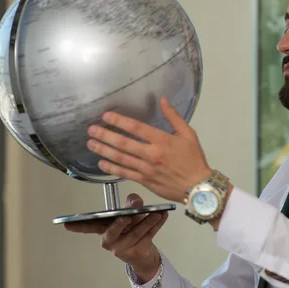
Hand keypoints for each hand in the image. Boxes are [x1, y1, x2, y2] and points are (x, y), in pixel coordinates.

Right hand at [63, 193, 167, 282]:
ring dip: (146, 222)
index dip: (78, 226)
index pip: (89, 226)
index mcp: (104, 229)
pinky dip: (157, 225)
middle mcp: (110, 240)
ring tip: (156, 213)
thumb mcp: (130, 212)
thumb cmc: (132, 227)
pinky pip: (148, 237)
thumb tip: (136, 201)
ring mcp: (122, 248)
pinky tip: (164, 215)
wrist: (143, 252)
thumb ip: (131, 203)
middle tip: (127, 216)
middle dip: (120, 223)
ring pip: (135, 233)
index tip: (65, 224)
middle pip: (113, 231)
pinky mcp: (137, 252)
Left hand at [86, 97, 211, 202]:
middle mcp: (152, 154)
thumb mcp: (189, 134)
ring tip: (90, 143)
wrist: (198, 187)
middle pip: (124, 143)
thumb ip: (174, 117)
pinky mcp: (144, 180)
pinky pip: (124, 173)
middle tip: (91, 130)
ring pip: (120, 158)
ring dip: (104, 150)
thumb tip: (163, 100)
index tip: (106, 116)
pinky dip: (111, 168)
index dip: (120, 121)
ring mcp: (146, 169)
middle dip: (105, 135)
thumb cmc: (194, 159)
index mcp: (163, 141)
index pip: (137, 128)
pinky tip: (101, 162)